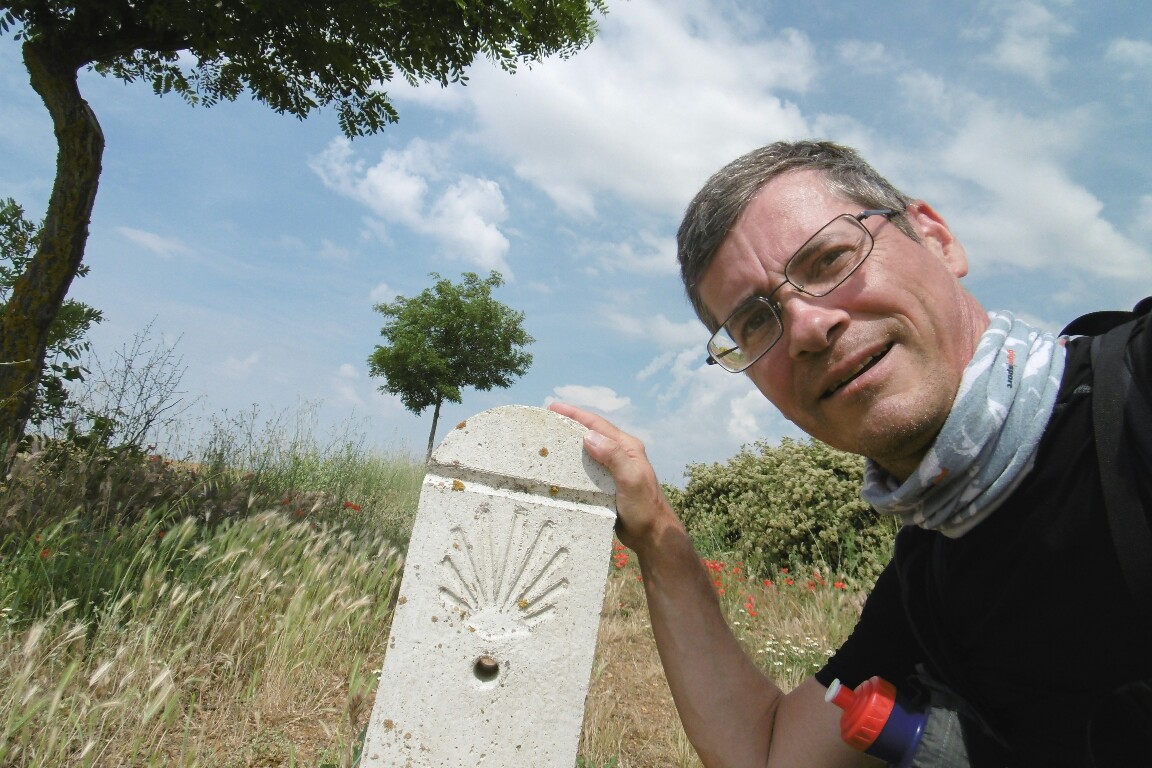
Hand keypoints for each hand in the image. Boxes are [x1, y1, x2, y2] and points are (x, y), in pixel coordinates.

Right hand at [548, 402, 680, 553]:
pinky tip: (559, 468)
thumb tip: (588, 436)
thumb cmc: (644, 507)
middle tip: (546, 421)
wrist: (652, 535)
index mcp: (628, 447)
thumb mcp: (631, 479)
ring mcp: (612, 470)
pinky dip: (572, 464)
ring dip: (569, 445)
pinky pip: (586, 469)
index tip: (553, 407)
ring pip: (587, 452)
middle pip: (591, 434)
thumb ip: (614, 456)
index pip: (598, 425)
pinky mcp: (606, 485)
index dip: (575, 414)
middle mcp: (620, 455)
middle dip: (569, 425)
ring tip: (547, 441)